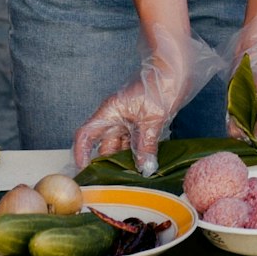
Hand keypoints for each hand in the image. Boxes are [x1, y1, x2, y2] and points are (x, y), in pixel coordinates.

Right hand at [72, 29, 221, 175]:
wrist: (175, 68)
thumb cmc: (159, 84)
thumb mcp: (152, 117)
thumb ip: (146, 144)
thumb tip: (144, 169)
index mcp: (109, 112)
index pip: (86, 135)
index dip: (81, 153)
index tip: (84, 172)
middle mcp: (116, 118)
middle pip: (105, 146)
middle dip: (107, 166)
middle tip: (112, 187)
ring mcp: (129, 121)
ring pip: (122, 147)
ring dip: (126, 163)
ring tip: (131, 182)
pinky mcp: (142, 123)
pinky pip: (136, 144)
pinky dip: (140, 156)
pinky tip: (146, 169)